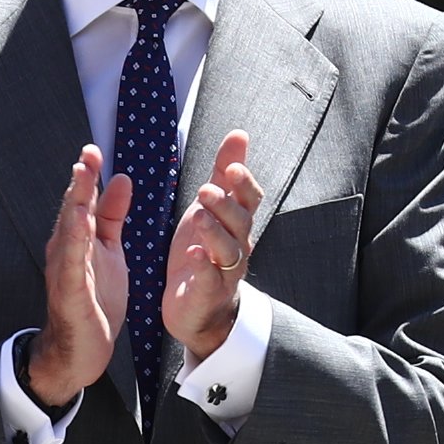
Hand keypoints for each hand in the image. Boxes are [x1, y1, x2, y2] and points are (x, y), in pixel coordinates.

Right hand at [25, 148, 132, 404]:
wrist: (80, 350)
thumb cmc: (93, 300)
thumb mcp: (108, 251)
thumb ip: (111, 216)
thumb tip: (121, 179)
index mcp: (77, 239)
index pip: (82, 201)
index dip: (88, 176)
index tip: (95, 149)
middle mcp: (66, 250)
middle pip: (72, 210)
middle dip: (80, 182)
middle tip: (88, 153)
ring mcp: (65, 270)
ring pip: (69, 231)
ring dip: (75, 204)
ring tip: (82, 178)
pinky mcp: (69, 293)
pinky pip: (72, 264)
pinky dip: (75, 242)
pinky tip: (80, 224)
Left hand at [161, 130, 259, 361]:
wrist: (199, 308)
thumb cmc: (205, 251)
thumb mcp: (211, 208)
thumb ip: (223, 173)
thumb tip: (239, 134)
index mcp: (237, 223)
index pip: (249, 199)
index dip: (243, 183)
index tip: (232, 165)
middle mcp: (238, 245)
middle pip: (240, 221)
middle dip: (226, 204)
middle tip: (205, 189)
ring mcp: (226, 270)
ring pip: (228, 249)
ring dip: (214, 231)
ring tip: (199, 216)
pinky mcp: (209, 292)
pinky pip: (211, 279)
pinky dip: (204, 265)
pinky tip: (194, 254)